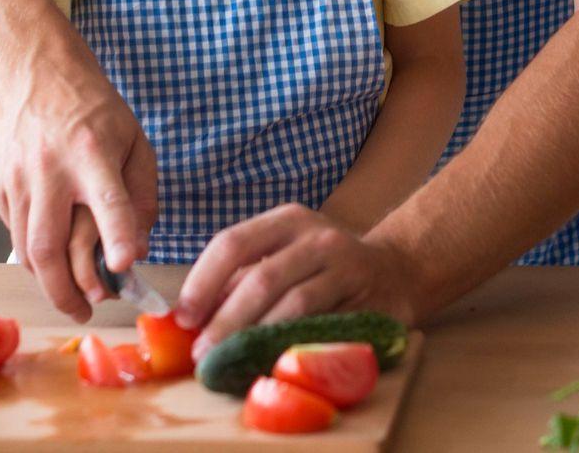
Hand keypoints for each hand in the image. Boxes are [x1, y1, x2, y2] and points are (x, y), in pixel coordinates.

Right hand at [0, 63, 157, 321]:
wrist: (33, 72)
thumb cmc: (94, 110)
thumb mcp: (134, 140)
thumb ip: (141, 194)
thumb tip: (139, 247)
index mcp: (92, 152)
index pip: (107, 201)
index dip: (117, 236)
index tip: (125, 266)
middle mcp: (51, 169)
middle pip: (51, 244)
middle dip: (68, 289)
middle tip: (87, 311)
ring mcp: (18, 179)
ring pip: (27, 248)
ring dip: (49, 283)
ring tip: (72, 300)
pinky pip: (14, 233)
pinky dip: (32, 257)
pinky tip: (51, 265)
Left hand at [173, 205, 422, 358]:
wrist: (396, 271)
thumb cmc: (324, 269)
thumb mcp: (284, 258)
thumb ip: (243, 280)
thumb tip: (191, 317)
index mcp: (285, 220)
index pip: (233, 242)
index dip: (203, 281)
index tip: (183, 317)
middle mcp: (314, 234)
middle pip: (260, 276)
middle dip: (225, 318)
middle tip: (203, 351)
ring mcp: (343, 262)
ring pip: (292, 301)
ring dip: (256, 334)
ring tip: (230, 358)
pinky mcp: (364, 294)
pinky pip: (324, 322)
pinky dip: (293, 342)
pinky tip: (272, 357)